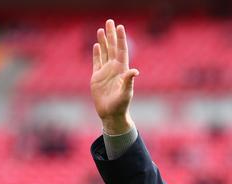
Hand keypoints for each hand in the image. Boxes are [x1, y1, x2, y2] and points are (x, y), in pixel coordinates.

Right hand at [91, 19, 138, 133]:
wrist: (111, 114)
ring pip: (104, 52)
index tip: (120, 27)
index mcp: (122, 70)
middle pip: (112, 48)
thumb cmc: (121, 105)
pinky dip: (96, 53)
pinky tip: (96, 45)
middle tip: (109, 21)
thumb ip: (128, 81)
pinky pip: (97, 62)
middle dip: (111, 35)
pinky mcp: (97, 77)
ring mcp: (105, 72)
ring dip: (103, 41)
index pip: (121, 50)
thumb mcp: (125, 93)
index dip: (121, 39)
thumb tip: (135, 71)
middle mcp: (114, 69)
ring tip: (101, 30)